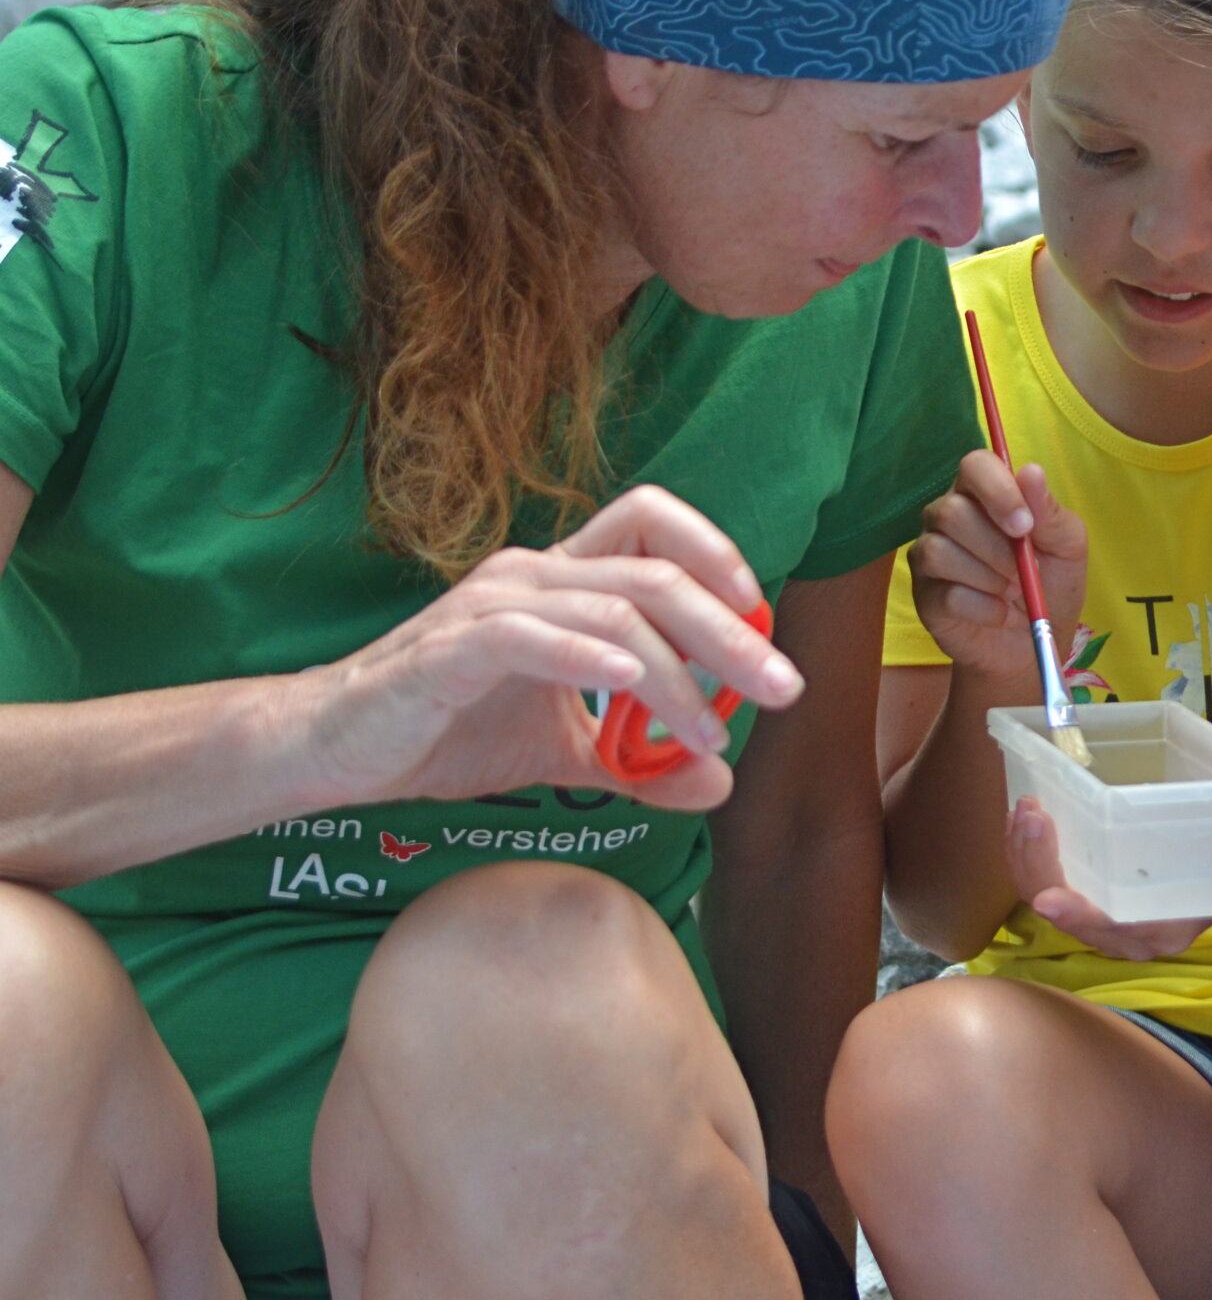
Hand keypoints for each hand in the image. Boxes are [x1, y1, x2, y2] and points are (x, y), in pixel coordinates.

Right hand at [294, 486, 796, 812]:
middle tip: (779, 689)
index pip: (651, 524)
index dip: (714, 553)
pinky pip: (526, 636)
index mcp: (563, 580)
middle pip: (654, 574)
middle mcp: (532, 575)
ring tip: (709, 730)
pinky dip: (582, 658)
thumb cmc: (448, 732)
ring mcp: (489, 606)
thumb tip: (721, 784)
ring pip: (608, 610)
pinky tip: (625, 687)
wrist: (336, 752)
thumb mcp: (564, 755)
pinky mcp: (447, 650)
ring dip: (673, 673)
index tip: (762, 618)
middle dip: (729, 631)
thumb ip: (640, 763)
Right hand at [909, 452, 1088, 682]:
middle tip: (1024, 571)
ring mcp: (930, 555)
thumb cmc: (1051, 584)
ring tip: (1012, 593)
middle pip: (951, 511)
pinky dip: (985, 608)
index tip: (1025, 526)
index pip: (974, 465)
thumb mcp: (1067, 546)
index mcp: (984, 494)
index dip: (997, 491)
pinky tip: (1000, 613)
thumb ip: (1049, 511)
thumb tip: (1031, 471)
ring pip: (940, 551)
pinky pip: (946, 594)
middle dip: (997, 548)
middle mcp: (948, 516)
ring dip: (989, 579)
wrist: (1035, 643)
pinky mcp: (925, 596)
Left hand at [1003, 797, 1211, 960]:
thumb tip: (1203, 836)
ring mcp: (1097, 921)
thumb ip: (1203, 858)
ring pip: (1041, 897)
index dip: (1075, 915)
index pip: (1104, 930)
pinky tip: (1022, 824)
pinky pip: (1043, 885)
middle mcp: (1118, 937)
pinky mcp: (1083, 900)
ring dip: (1022, 855)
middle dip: (1036, 862)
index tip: (1051, 898)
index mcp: (1152, 932)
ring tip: (1021, 812)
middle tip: (1031, 813)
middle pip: (1059, 910)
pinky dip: (1027, 855)